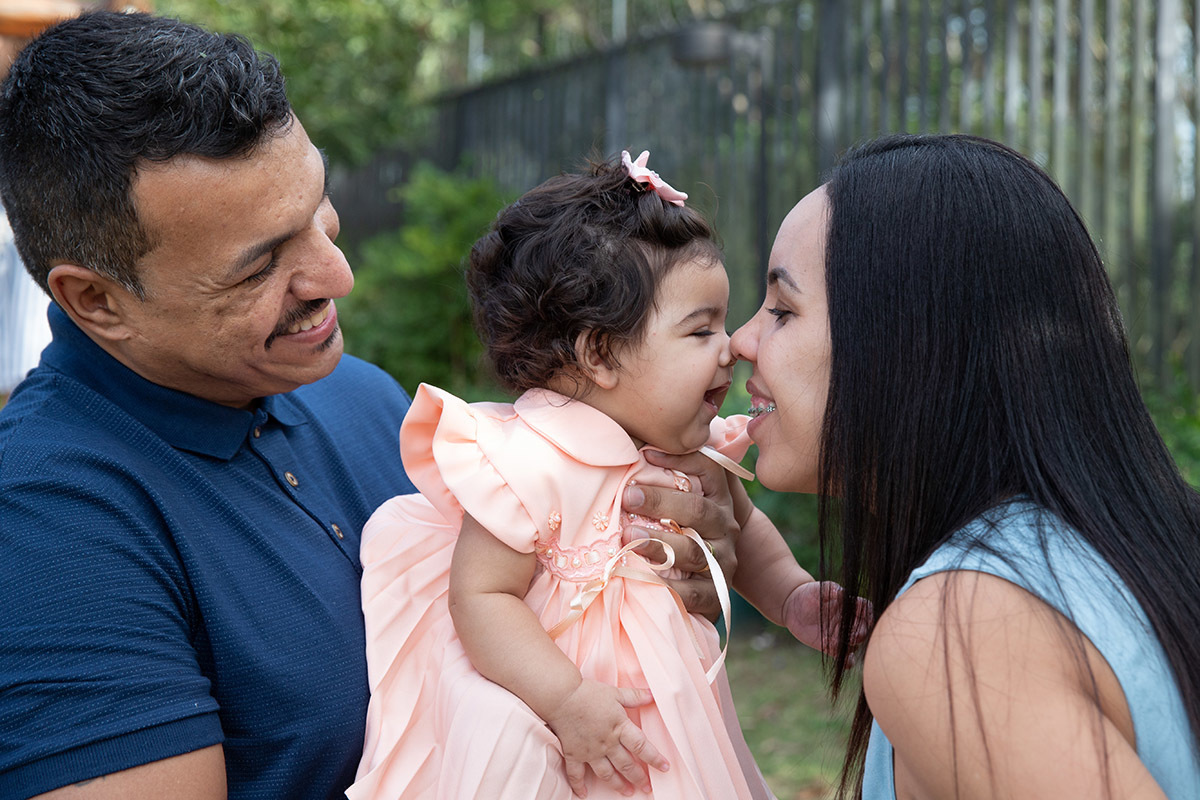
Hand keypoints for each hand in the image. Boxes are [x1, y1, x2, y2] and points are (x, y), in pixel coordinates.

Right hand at [544, 680, 668, 797]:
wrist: (562, 696)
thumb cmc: (588, 692)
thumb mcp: (615, 693)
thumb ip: (634, 696)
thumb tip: (651, 695)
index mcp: (619, 727)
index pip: (642, 747)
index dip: (654, 758)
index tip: (664, 767)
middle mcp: (607, 743)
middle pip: (627, 765)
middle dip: (639, 778)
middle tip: (647, 787)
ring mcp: (590, 751)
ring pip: (607, 774)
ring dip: (618, 785)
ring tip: (627, 792)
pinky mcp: (574, 754)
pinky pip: (577, 774)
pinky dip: (579, 785)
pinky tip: (583, 794)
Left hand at [621, 450, 738, 620]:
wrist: (712, 580)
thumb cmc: (684, 530)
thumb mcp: (683, 500)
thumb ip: (668, 474)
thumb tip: (635, 445)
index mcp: (718, 499)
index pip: (708, 469)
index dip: (681, 458)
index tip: (644, 453)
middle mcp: (725, 528)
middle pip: (697, 510)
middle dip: (660, 501)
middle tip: (626, 496)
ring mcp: (723, 562)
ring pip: (694, 551)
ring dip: (658, 543)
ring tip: (627, 536)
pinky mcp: (715, 596)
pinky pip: (694, 592)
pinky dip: (669, 586)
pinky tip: (643, 577)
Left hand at [783, 580, 872, 656]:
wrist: (794, 606)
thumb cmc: (809, 593)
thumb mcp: (820, 589)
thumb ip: (831, 589)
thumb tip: (842, 592)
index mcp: (849, 606)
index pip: (866, 609)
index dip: (869, 613)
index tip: (867, 617)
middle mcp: (847, 622)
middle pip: (863, 629)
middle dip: (863, 633)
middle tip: (857, 635)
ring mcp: (839, 635)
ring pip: (854, 644)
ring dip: (853, 645)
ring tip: (848, 644)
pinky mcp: (829, 646)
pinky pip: (842, 656)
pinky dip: (847, 661)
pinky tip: (846, 661)